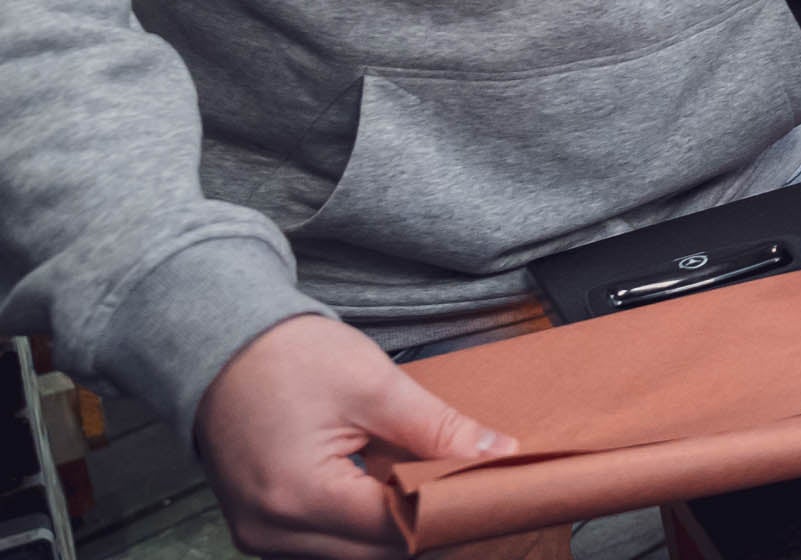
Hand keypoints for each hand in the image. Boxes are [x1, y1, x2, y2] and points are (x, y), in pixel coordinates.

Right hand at [195, 314, 514, 559]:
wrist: (220, 344)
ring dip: (393, 525)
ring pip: (352, 552)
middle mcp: (273, 530)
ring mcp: (260, 534)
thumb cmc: (288, 358)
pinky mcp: (260, 526)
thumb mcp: (374, 386)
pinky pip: (325, 540)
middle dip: (426, 522)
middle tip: (467, 486)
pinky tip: (388, 486)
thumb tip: (497, 453)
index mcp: (301, 496)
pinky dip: (361, 520)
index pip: (396, 530)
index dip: (449, 511)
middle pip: (375, 551)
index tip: (489, 489)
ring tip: (429, 481)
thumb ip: (438, 428)